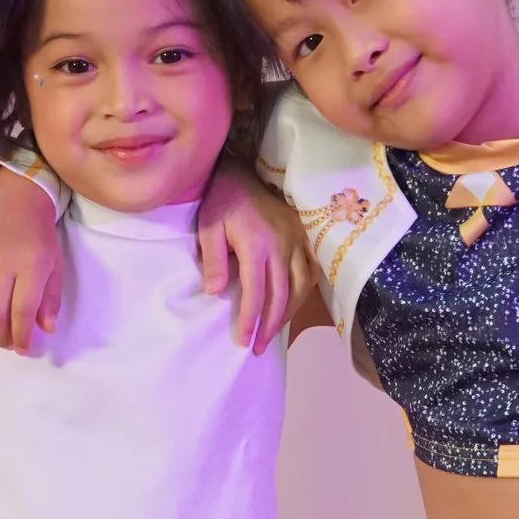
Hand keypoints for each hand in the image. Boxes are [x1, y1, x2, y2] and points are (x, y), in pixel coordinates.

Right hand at [0, 169, 63, 353]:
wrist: (15, 202)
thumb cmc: (39, 237)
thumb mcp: (55, 266)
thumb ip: (50, 299)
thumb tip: (46, 330)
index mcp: (29, 265)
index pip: (22, 310)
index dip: (22, 336)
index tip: (24, 348)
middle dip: (1, 337)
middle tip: (8, 342)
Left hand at [196, 162, 312, 353]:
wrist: (240, 171)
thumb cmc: (220, 200)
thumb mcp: (208, 226)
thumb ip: (213, 259)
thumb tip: (217, 292)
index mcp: (256, 243)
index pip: (256, 291)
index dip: (250, 319)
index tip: (243, 341)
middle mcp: (282, 244)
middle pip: (281, 294)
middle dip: (270, 324)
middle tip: (258, 348)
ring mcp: (296, 239)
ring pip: (300, 285)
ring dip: (288, 312)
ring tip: (273, 332)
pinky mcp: (302, 234)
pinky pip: (310, 269)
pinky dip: (303, 291)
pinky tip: (292, 303)